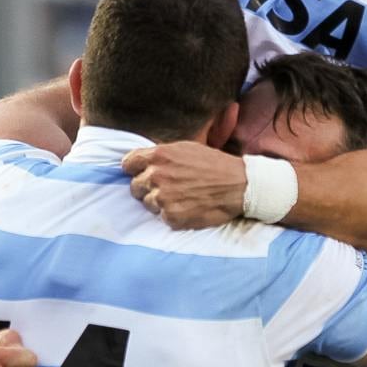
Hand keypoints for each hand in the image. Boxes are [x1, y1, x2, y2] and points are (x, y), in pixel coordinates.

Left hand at [123, 143, 247, 229]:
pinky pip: (161, 217)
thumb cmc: (214, 164)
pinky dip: (172, 215)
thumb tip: (142, 160)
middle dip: (147, 188)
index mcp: (159, 156)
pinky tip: (187, 207)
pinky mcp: (171, 217)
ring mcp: (162, 198)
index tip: (141, 173)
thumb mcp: (185, 148)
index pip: (128, 164)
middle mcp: (156, 176)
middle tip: (167, 188)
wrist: (238, 185)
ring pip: (147, 204)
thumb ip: (161, 154)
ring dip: (159, 203)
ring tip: (181, 197)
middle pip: (134, 186)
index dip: (135, 169)